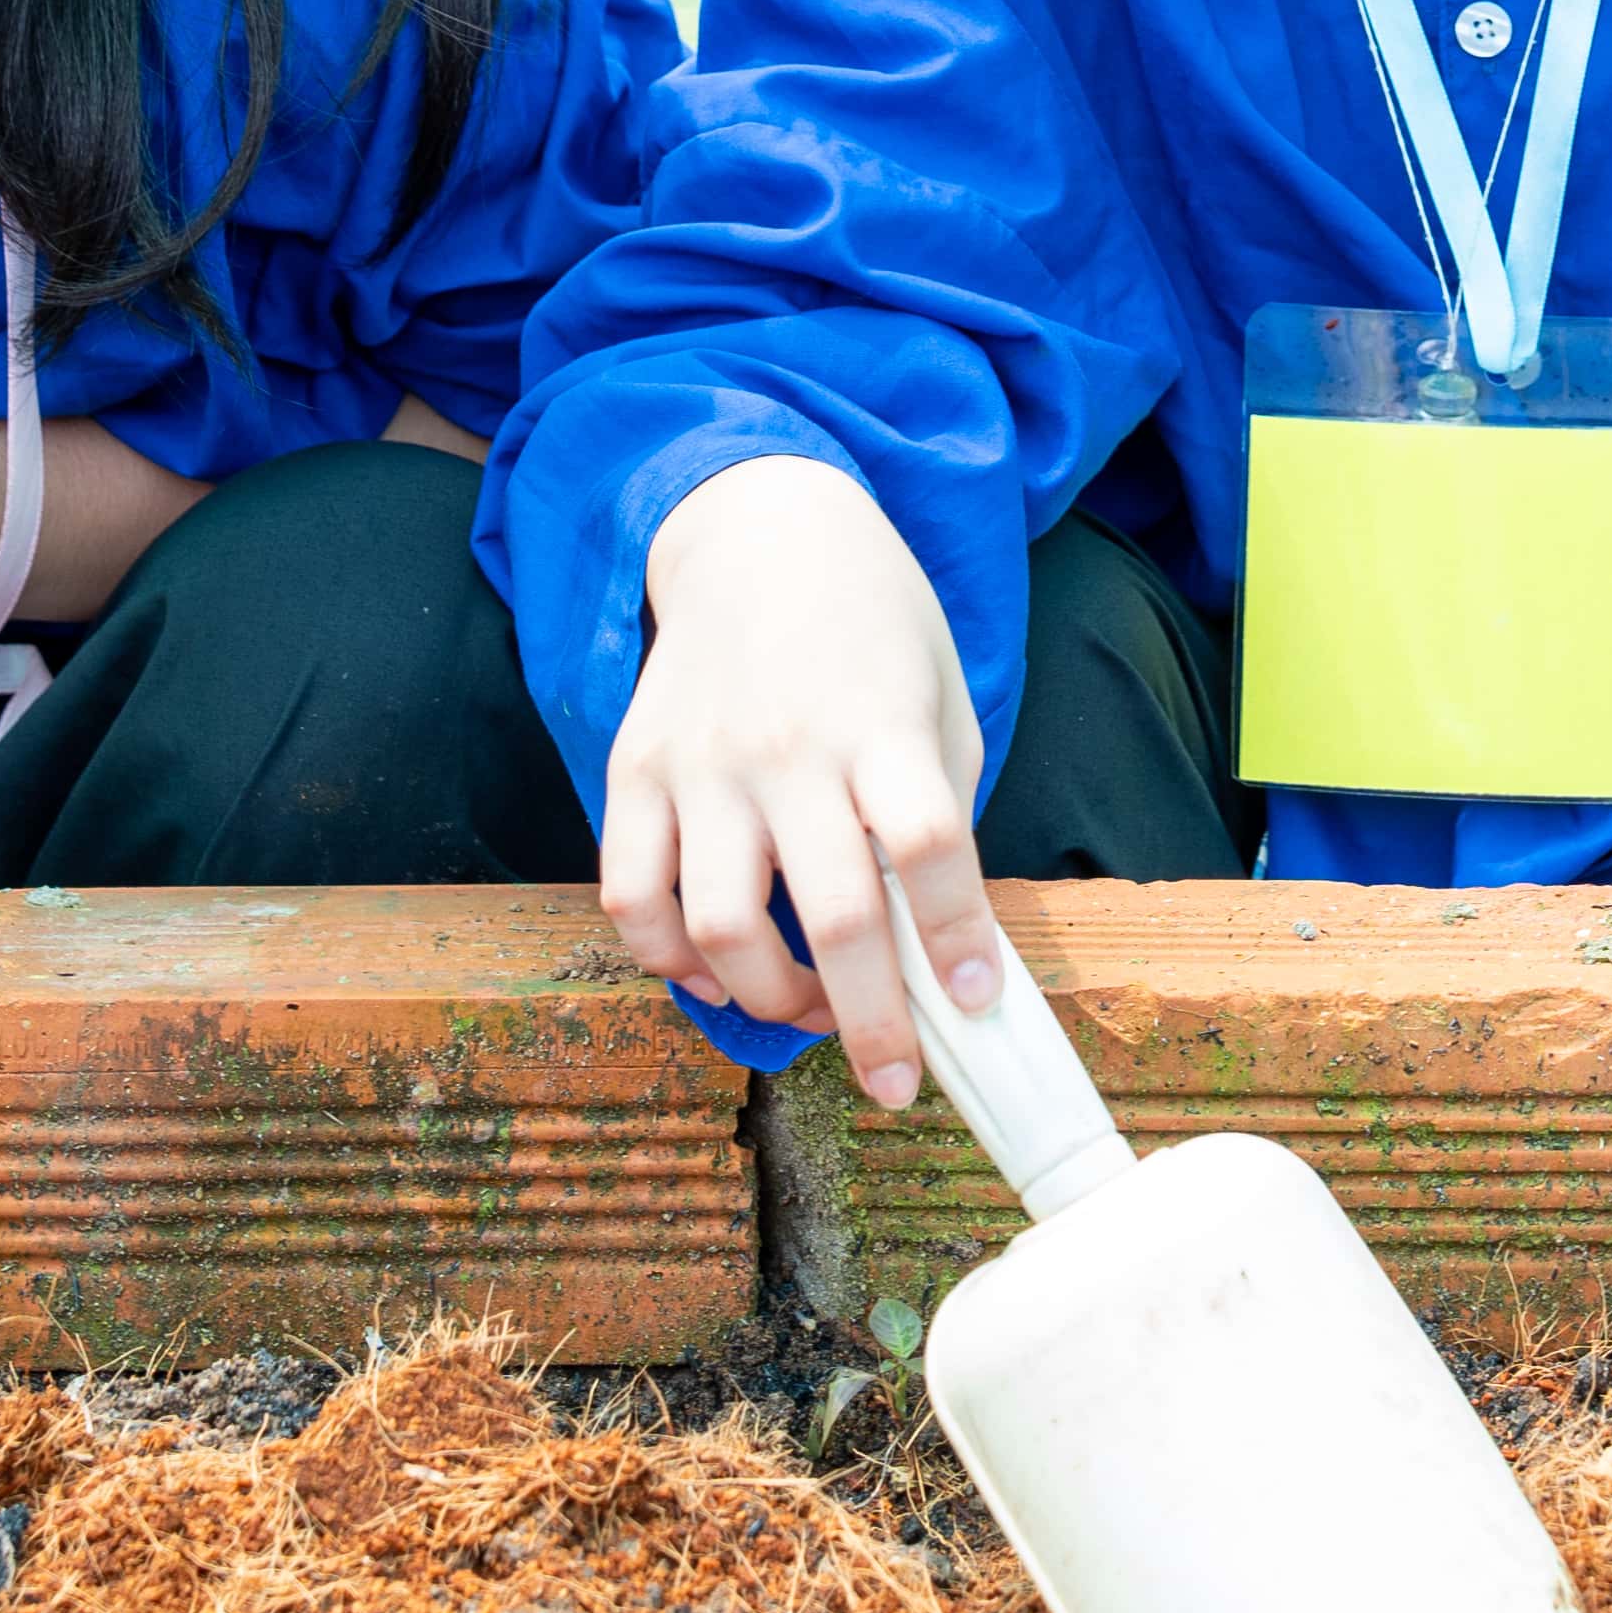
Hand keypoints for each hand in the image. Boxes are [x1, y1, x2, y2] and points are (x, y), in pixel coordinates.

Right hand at [595, 454, 992, 1109]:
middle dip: (874, 1022)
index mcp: (880, 723)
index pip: (927, 846)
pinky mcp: (635, 770)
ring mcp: (701, 763)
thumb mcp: (938, 698)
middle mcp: (787, 748)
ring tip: (812, 1014)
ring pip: (721, 926)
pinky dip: (671, 959)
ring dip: (773, 1000)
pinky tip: (719, 973)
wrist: (760, 529)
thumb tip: (947, 951)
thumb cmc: (874, 626)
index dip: (955, 939)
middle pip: (831, 913)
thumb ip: (939, 813)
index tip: (978, 1007)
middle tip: (897, 1083)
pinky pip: (632, 896)